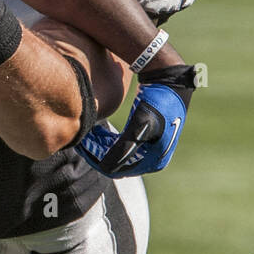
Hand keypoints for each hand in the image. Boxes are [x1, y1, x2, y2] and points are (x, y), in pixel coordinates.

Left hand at [76, 63, 198, 176]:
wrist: (171, 83)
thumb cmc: (158, 101)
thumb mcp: (141, 123)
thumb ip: (124, 146)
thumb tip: (106, 168)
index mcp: (153, 162)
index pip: (115, 170)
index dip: (95, 159)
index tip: (82, 146)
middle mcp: (153, 161)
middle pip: (115, 164)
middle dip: (96, 153)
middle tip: (81, 139)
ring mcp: (150, 152)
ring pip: (117, 156)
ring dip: (100, 146)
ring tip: (88, 133)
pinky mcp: (147, 142)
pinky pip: (122, 147)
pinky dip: (108, 141)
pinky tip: (98, 131)